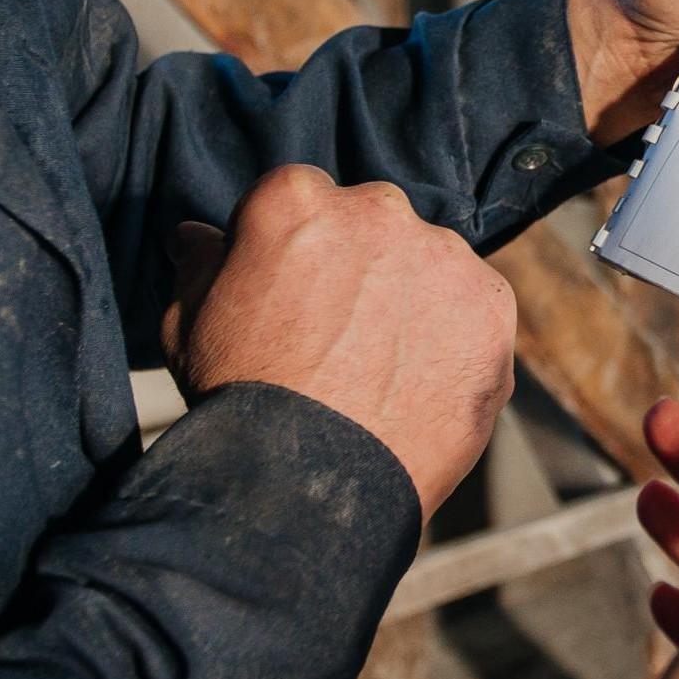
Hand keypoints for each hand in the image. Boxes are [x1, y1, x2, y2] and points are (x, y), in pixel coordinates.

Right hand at [160, 166, 515, 515]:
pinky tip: (421, 382)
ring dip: (413, 298)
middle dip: (360, 264)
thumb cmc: (238, 397)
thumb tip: (197, 235)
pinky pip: (474, 308)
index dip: (295, 248)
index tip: (291, 292)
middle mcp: (378, 209)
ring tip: (383, 368)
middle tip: (340, 333)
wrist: (310, 479)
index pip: (303, 199)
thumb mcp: (187, 320)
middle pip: (372, 224)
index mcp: (298, 199)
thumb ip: (200, 262)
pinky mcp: (491, 304)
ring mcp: (443, 255)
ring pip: (429, 264)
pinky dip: (456, 337)